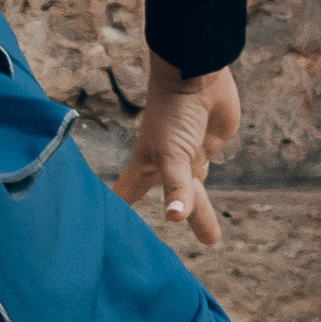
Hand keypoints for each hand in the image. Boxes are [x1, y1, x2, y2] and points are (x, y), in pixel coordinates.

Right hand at [114, 56, 241, 249]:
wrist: (197, 73)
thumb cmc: (174, 112)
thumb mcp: (173, 154)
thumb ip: (177, 187)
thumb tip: (174, 217)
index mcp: (147, 167)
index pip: (126, 196)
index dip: (118, 215)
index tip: (109, 239)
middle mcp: (165, 165)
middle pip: (168, 200)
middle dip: (174, 220)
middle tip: (176, 248)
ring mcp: (187, 155)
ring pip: (191, 189)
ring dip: (198, 211)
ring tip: (211, 238)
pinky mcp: (207, 144)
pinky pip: (203, 169)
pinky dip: (202, 183)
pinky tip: (202, 183)